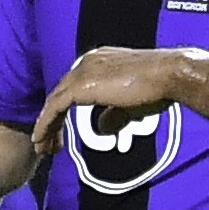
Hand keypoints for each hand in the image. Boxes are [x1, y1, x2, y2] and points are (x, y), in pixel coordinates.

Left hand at [28, 46, 172, 158]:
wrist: (167, 75)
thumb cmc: (157, 88)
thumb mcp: (130, 105)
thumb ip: (113, 115)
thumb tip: (102, 127)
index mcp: (98, 62)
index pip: (73, 88)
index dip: (63, 111)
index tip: (61, 132)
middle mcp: (87, 63)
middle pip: (60, 94)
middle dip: (52, 121)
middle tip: (47, 143)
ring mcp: (83, 72)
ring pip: (54, 101)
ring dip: (46, 126)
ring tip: (42, 147)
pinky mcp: (81, 85)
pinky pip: (55, 107)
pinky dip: (46, 124)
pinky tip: (41, 139)